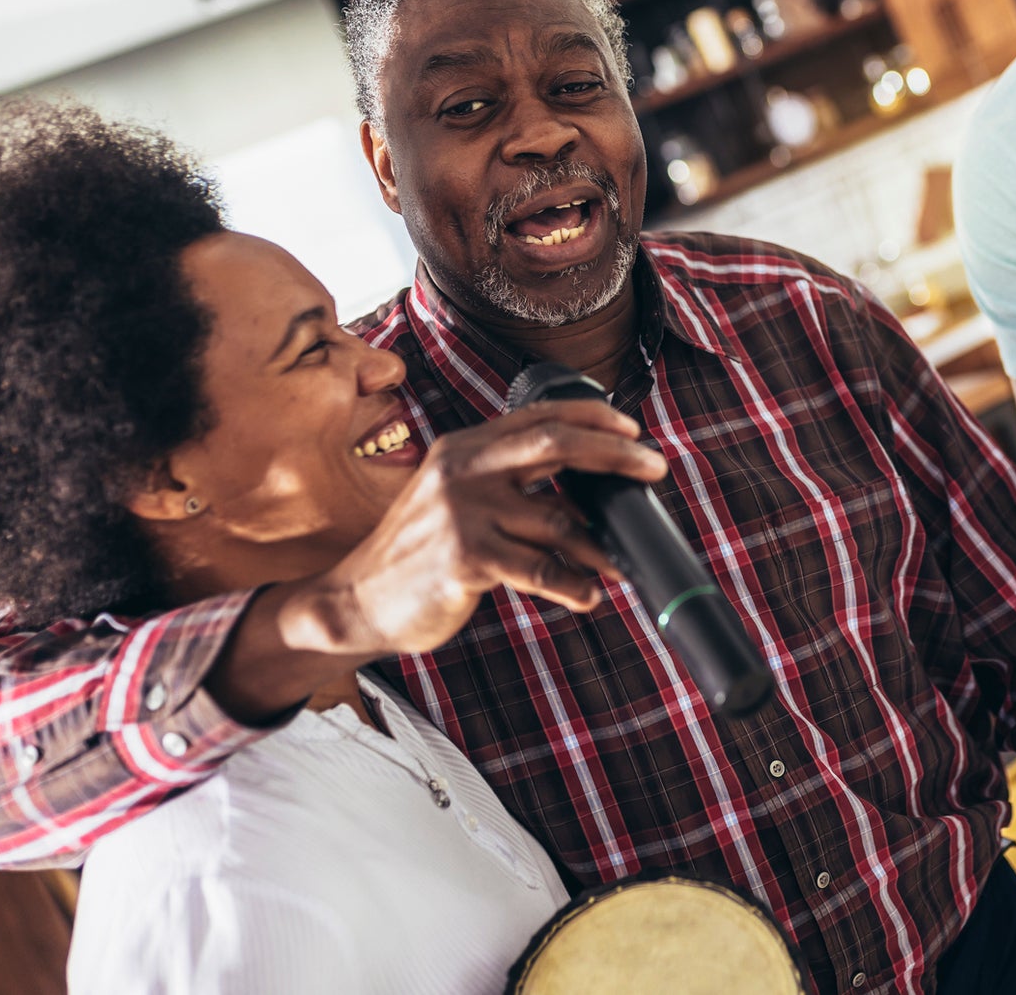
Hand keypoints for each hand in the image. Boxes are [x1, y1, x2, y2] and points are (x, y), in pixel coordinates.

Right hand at [303, 400, 667, 657]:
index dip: (593, 418)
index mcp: (465, 447)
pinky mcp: (467, 558)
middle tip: (656, 469)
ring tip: (619, 563)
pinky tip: (588, 595)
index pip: (539, 416)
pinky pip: (541, 569)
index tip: (633, 432)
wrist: (359, 599)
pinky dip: (573, 584)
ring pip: (558, 520)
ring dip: (599, 545)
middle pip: (556, 444)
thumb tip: (585, 484)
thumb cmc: (420, 553)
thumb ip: (506, 482)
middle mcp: (463, 469)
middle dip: (615, 455)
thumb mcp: (454, 498)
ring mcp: (463, 512)